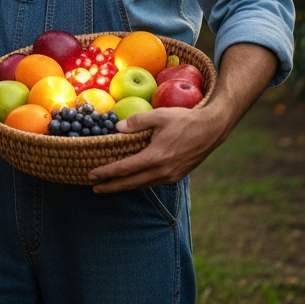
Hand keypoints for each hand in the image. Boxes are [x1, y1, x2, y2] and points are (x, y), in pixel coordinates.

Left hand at [87, 107, 228, 192]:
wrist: (212, 129)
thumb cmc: (185, 120)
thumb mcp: (159, 115)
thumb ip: (137, 121)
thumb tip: (117, 127)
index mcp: (156, 156)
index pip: (125, 168)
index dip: (106, 173)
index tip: (91, 175)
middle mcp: (162, 171)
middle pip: (131, 183)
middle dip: (111, 187)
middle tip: (94, 188)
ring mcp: (171, 176)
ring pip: (142, 185)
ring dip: (124, 187)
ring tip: (109, 187)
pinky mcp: (177, 176)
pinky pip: (153, 183)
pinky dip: (139, 183)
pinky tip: (132, 180)